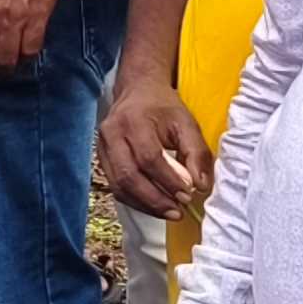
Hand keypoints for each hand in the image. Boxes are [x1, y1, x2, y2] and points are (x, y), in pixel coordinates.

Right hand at [100, 81, 210, 217]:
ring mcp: (102, 147)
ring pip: (119, 186)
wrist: (137, 91)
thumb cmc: (163, 107)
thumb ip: (196, 153)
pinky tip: (154, 206)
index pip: (148, 158)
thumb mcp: (186, 122)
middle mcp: (112, 134)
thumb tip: (200, 186)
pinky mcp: (101, 159)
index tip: (187, 194)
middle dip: (155, 199)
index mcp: (133, 120)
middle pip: (129, 176)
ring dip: (145, 205)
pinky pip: (116, 187)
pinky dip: (136, 201)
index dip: (168, 180)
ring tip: (169, 212)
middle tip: (178, 210)